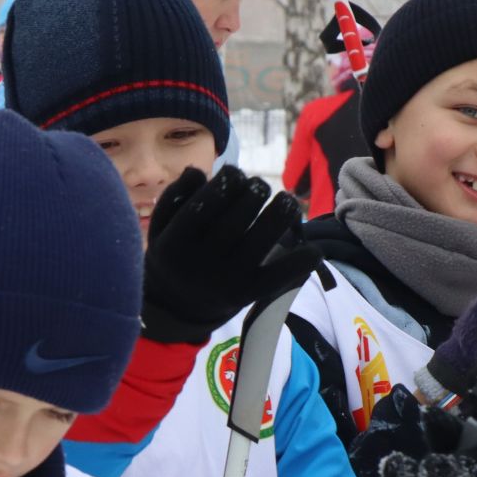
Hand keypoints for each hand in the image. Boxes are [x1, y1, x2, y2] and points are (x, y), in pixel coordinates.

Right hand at [141, 167, 317, 343]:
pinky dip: (301, 262)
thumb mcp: (162, 225)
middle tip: (258, 186)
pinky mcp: (249, 294)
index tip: (235, 173)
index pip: (207, 202)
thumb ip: (175, 195)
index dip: (228, 179)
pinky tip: (313, 250)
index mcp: (176, 241)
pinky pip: (279, 276)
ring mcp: (228, 279)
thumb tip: (197, 171)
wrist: (178, 306)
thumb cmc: (175, 252)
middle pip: (239, 215)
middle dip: (255, 190)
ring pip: (264, 238)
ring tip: (285, 200)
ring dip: (281, 210)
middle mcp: (202, 261)